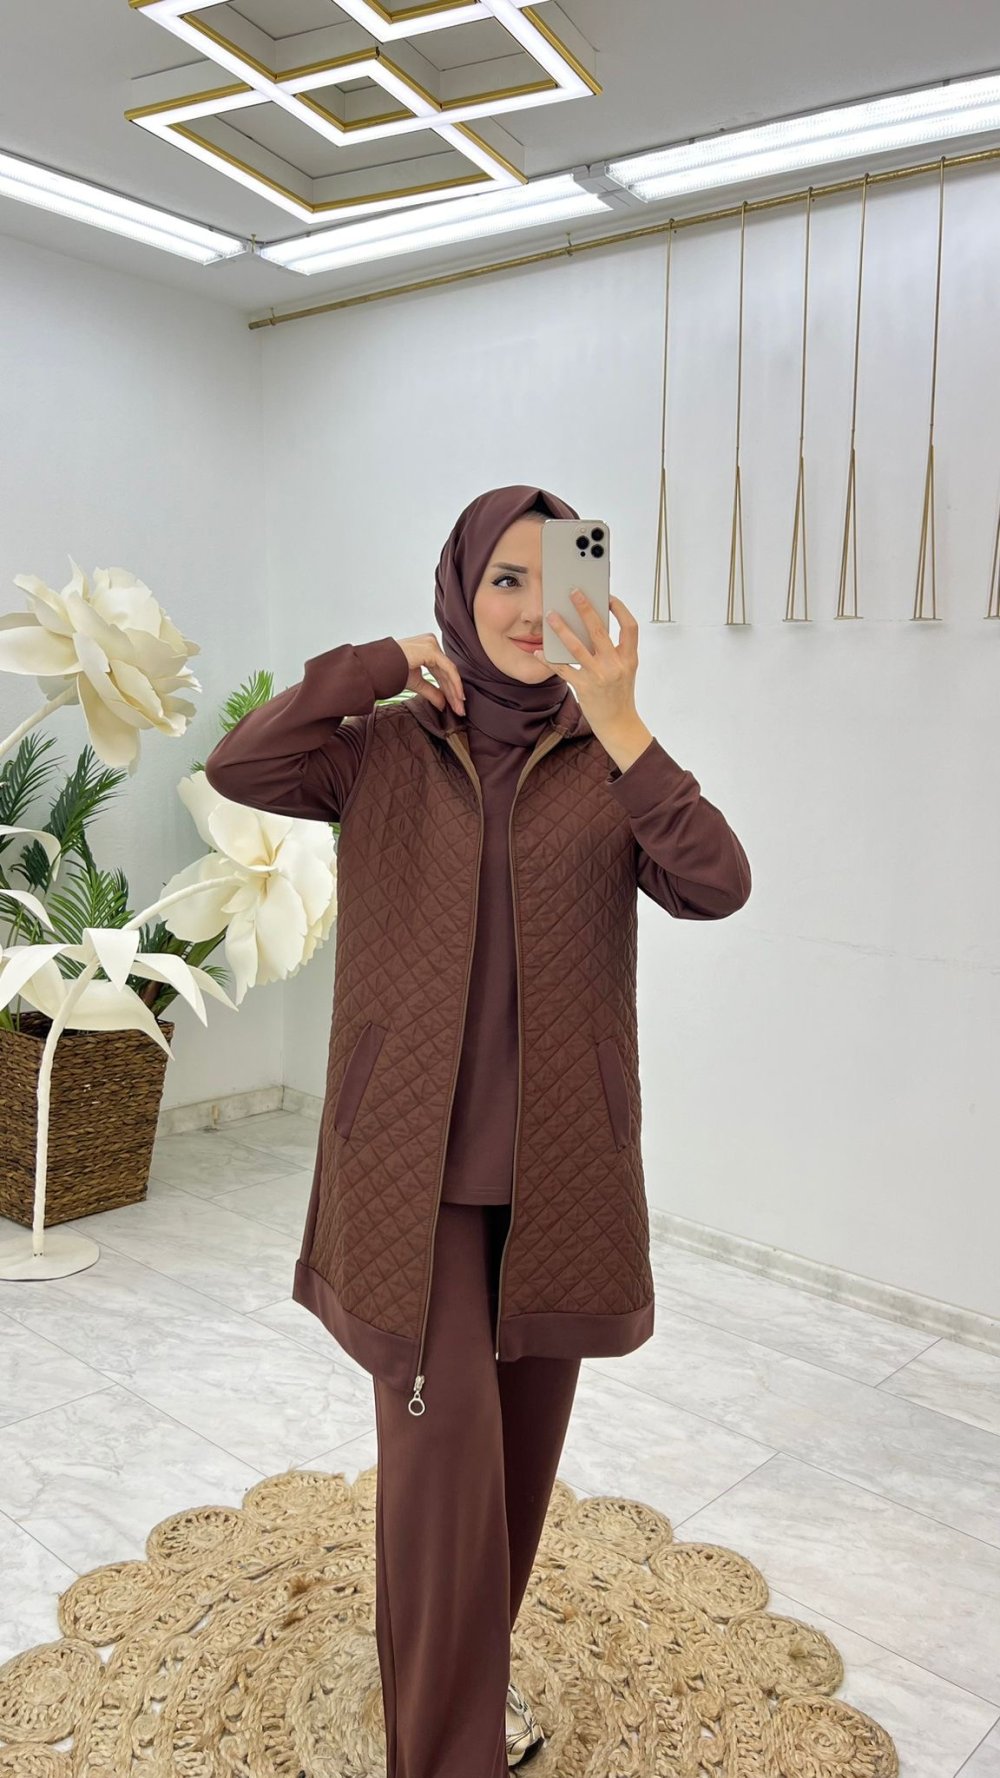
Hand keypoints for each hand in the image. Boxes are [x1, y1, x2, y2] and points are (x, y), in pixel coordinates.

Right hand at [395, 633, 465, 714]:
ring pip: (449, 671)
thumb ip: (431, 691)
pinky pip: (447, 668)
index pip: (442, 671)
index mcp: (426, 649)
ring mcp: (431, 644)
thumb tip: (443, 704)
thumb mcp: (416, 683)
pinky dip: (454, 683)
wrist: (375, 667)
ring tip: (459, 707)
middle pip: (446, 672)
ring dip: (455, 691)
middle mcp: (430, 643)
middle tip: (460, 710)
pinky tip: (457, 697)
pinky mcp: (430, 649)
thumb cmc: (390, 670)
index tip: (455, 705)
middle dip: (454, 693)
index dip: (450, 689)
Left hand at [543, 592, 639, 735]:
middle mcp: (616, 665)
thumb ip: (614, 651)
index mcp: (629, 658)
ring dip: (562, 629)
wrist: (619, 725)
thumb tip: (592, 628)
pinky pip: (563, 669)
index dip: (620, 609)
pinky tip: (539, 652)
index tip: (608, 597)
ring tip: (551, 616)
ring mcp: (599, 677)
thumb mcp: (624, 670)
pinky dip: (549, 659)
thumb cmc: (619, 695)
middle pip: (599, 630)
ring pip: (577, 647)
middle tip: (573, 592)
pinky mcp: (584, 688)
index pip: (630, 627)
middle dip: (585, 608)